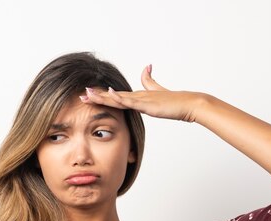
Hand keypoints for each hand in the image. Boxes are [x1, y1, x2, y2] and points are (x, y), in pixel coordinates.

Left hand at [80, 65, 206, 122]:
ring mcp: (142, 99)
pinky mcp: (148, 104)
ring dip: (102, 96)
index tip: (88, 96)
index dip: (101, 96)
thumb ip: (151, 81)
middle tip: (81, 95)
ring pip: (118, 97)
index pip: (116, 97)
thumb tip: (146, 66)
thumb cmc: (175, 102)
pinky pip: (131, 101)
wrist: (189, 103)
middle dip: (96, 96)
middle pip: (113, 96)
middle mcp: (137, 96)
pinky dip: (119, 97)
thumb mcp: (159, 91)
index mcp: (138, 96)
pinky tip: (110, 93)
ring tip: (88, 94)